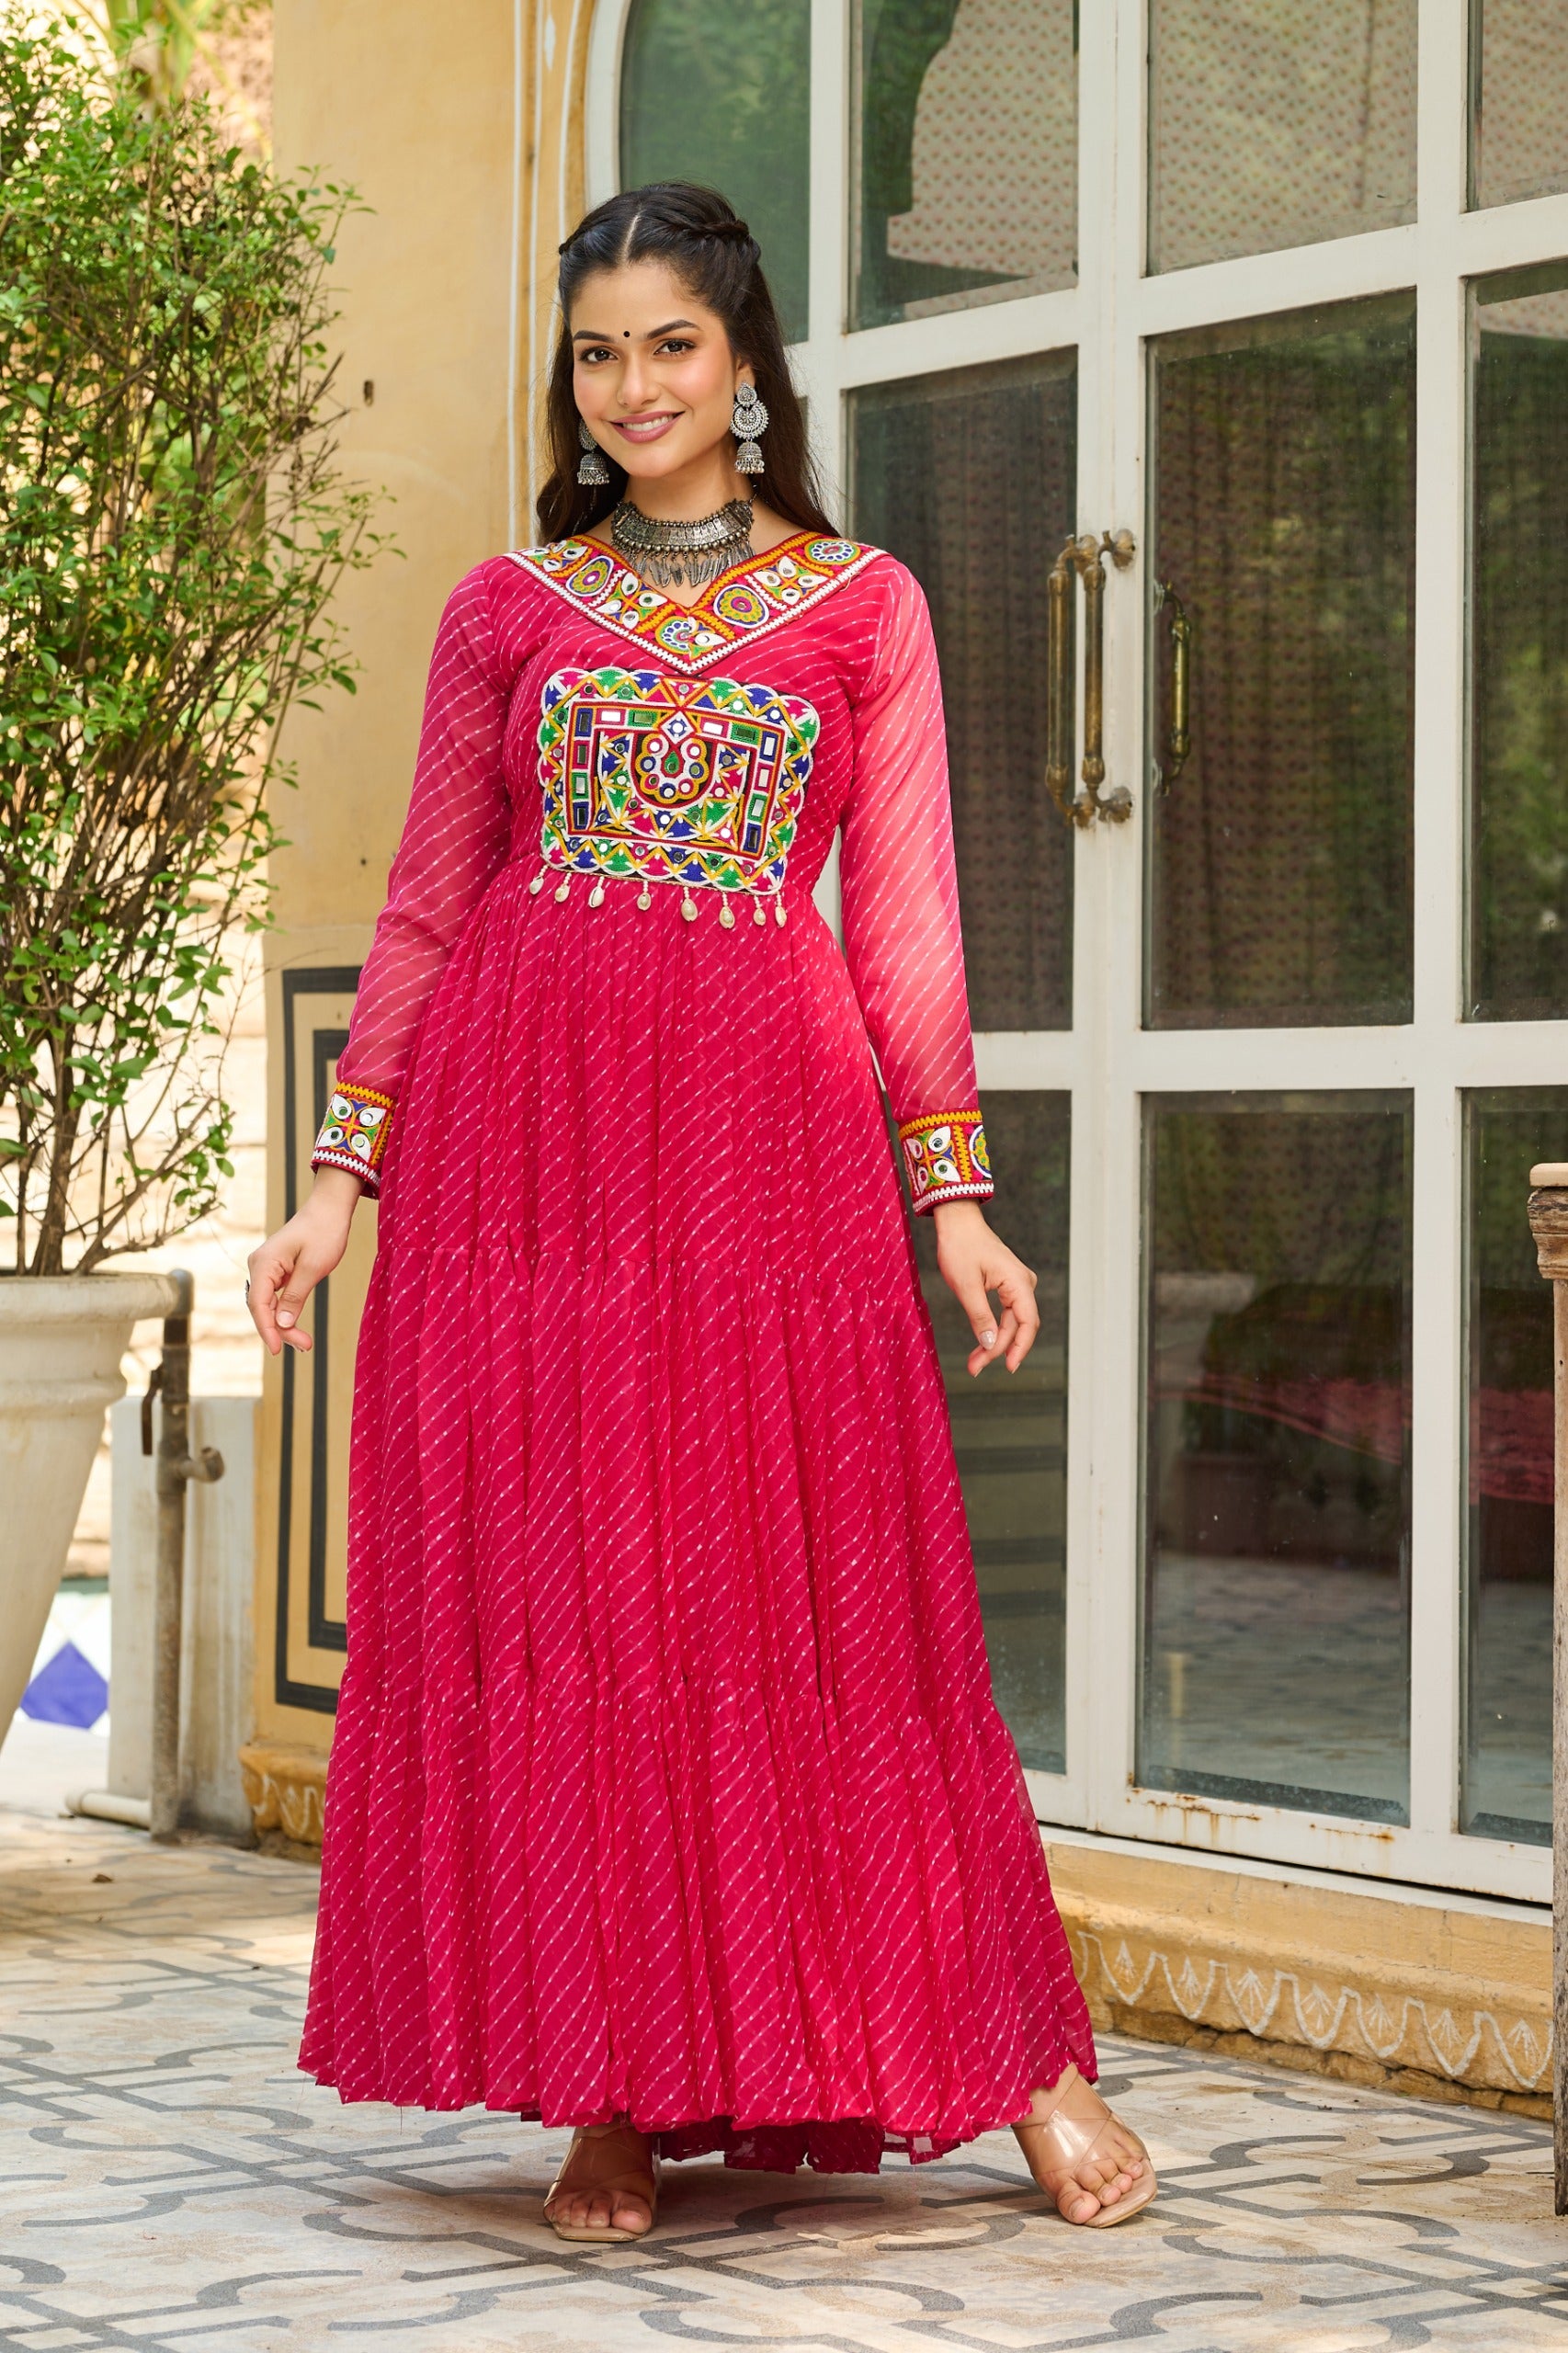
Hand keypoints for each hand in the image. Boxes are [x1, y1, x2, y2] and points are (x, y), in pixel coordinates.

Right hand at [246, 1167, 362, 1354]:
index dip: (267, 1330)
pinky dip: (285, 1312)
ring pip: (268, 1305)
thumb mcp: (313, 1267)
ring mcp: (266, 1268)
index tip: (277, 1350)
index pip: (258, 1304)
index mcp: (263, 1263)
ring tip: (304, 1343)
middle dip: (280, 1330)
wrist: (330, 1209)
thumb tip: (281, 1324)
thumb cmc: (324, 1232)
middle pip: (262, 1308)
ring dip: (283, 1324)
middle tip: (305, 1346)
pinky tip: (295, 1327)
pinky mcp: (276, 1270)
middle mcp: (259, 1266)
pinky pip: (275, 1297)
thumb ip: (295, 1296)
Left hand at [930, 1199, 1039, 1376]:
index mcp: (1018, 1282)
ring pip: (1012, 1322)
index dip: (1018, 1348)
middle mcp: (1023, 1283)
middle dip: (999, 1349)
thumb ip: (980, 1317)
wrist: (958, 1222)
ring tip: (975, 1362)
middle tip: (976, 1368)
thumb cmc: (960, 1247)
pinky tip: (982, 1343)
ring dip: (995, 1342)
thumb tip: (990, 1345)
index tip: (1007, 1368)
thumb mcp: (966, 1285)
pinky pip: (1007, 1313)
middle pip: (1019, 1326)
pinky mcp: (1007, 1285)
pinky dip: (994, 1329)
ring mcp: (1017, 1284)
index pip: (1027, 1324)